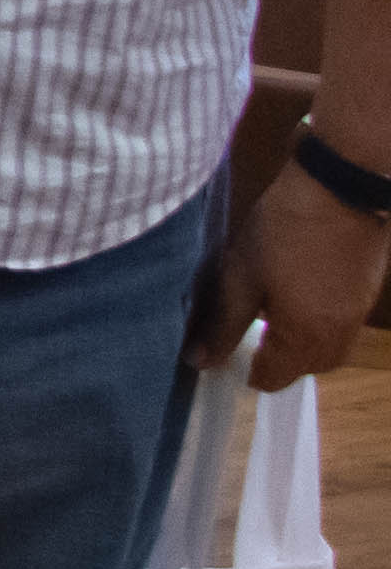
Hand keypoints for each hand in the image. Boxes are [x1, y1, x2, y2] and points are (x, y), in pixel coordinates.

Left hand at [197, 157, 389, 386]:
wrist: (338, 188)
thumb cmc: (282, 231)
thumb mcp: (240, 277)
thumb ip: (223, 326)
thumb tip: (200, 363)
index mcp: (305, 337)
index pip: (274, 379)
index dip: (247, 372)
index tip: (227, 354)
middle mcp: (337, 335)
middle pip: (305, 370)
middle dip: (277, 362)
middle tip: (248, 335)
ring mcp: (357, 315)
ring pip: (327, 351)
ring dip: (300, 346)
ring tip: (271, 317)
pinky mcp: (367, 293)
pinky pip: (341, 328)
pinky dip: (319, 326)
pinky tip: (298, 297)